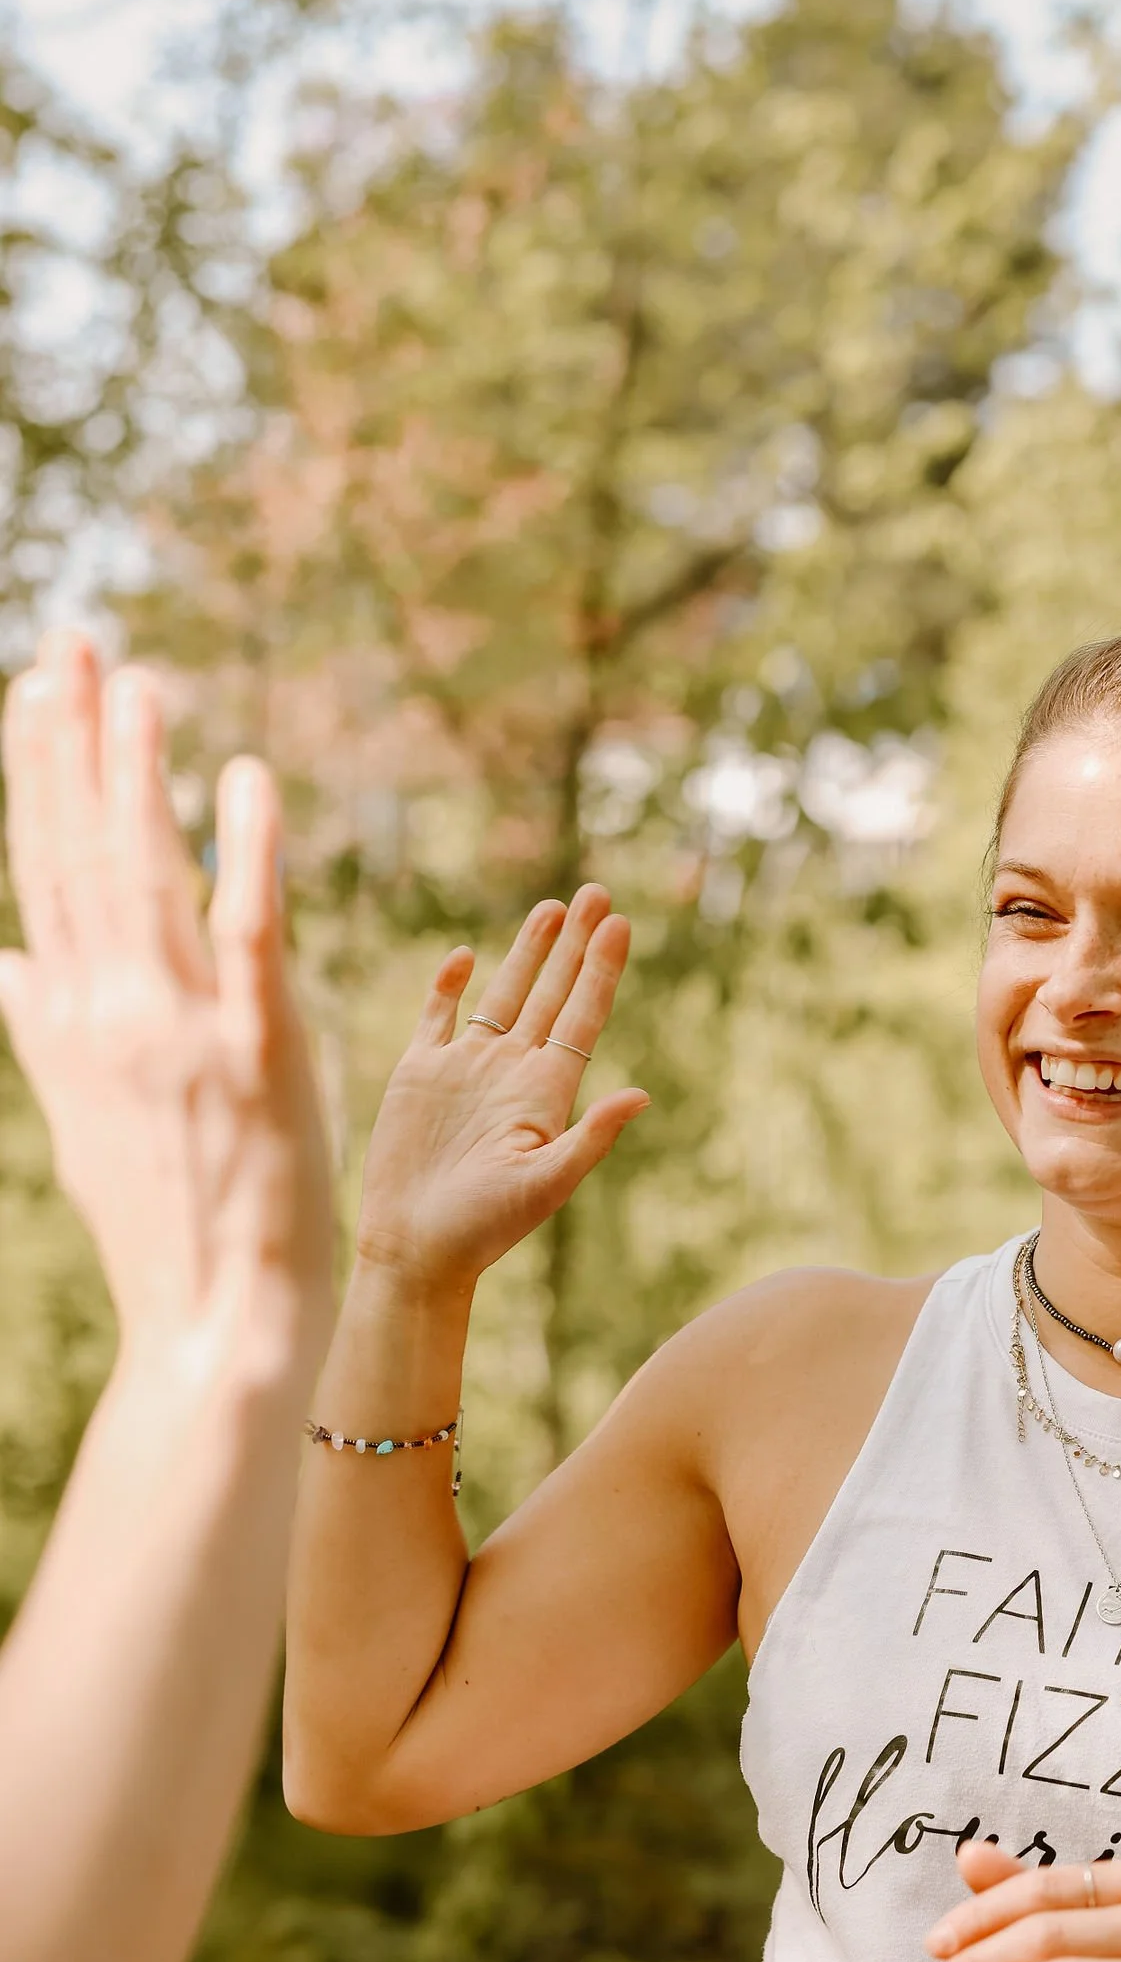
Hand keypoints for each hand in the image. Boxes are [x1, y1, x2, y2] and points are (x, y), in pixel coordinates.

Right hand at [0, 632, 332, 1397]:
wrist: (218, 1317)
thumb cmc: (163, 1218)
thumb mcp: (81, 1116)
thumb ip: (44, 1028)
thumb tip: (3, 963)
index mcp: (68, 1020)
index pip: (46, 870)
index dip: (39, 776)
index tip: (35, 692)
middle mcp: (108, 1011)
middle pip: (81, 851)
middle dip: (73, 741)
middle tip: (72, 644)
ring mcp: (176, 1029)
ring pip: (146, 875)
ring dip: (138, 771)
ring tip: (135, 681)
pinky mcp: (255, 1050)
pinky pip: (248, 932)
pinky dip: (247, 851)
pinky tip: (246, 776)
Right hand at [354, 887, 647, 1293]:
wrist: (417, 1248)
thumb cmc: (484, 1227)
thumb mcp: (546, 1183)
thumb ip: (591, 1137)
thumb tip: (641, 1096)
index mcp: (547, 1092)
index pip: (582, 1016)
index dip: (600, 970)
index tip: (620, 924)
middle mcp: (512, 1072)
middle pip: (552, 992)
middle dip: (574, 943)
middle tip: (598, 891)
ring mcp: (466, 1069)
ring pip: (504, 995)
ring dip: (528, 952)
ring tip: (553, 907)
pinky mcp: (420, 1075)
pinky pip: (439, 1017)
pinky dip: (449, 985)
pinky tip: (466, 956)